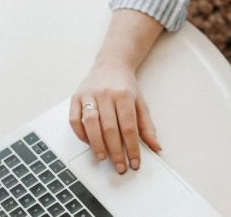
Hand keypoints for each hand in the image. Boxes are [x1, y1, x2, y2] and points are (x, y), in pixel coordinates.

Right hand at [69, 59, 161, 173]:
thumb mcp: (141, 103)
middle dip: (115, 151)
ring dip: (97, 145)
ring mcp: (89, 95)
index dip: (132, 148)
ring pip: (91, 124)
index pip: (129, 127)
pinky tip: (89, 143)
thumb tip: (156, 147)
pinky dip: (81, 134)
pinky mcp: (76, 97)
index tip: (134, 162)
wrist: (111, 64)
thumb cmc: (126, 86)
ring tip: (103, 158)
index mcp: (124, 95)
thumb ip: (147, 126)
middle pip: (110, 128)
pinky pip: (75, 120)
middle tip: (120, 166)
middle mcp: (106, 94)